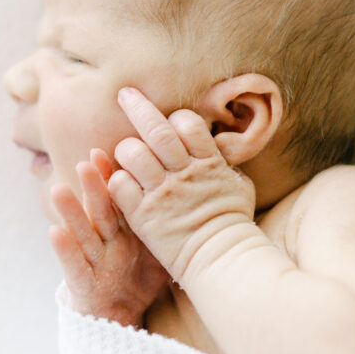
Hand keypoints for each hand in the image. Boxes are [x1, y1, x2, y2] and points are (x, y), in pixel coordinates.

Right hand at [48, 148, 168, 327]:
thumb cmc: (140, 275)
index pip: (116, 197)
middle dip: (91, 187)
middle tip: (84, 162)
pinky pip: (73, 265)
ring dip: (70, 211)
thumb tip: (197, 192)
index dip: (109, 176)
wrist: (122, 315)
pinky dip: (64, 249)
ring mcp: (93, 260)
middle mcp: (105, 239)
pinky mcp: (84, 284)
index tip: (103, 152)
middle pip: (99, 209)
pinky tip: (54, 231)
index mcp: (123, 229)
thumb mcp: (156, 247)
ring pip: (82, 232)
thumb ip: (166, 220)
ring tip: (58, 190)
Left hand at [107, 87, 256, 280]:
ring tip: (124, 150)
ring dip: (125, 148)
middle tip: (124, 94)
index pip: (188, 124)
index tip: (169, 119)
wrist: (222, 259)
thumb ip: (223, 164)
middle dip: (138, 107)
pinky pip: (120, 186)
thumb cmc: (232, 224)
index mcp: (208, 162)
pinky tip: (119, 181)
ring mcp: (162, 193)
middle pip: (157, 130)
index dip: (176, 117)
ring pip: (133, 154)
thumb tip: (220, 148)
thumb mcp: (238, 186)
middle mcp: (183, 173)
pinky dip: (116, 179)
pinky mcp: (144, 215)